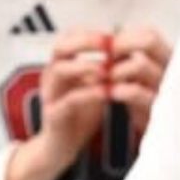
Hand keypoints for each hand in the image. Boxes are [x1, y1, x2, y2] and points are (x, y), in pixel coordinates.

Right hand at [36, 29, 113, 164]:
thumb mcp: (94, 86)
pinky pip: (67, 101)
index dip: (90, 33)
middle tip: (108, 44)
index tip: (113, 33)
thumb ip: (105, 70)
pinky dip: (87, 94)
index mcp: (60, 66)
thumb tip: (129, 51)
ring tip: (106, 69)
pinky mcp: (53, 115)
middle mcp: (51, 76)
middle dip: (85, 42)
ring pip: (59, 70)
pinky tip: (105, 93)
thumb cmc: (79, 114)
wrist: (60, 147)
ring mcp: (50, 95)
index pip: (69, 37)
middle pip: (60, 47)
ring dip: (85, 66)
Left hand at [106, 25, 172, 137]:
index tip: (105, 46)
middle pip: (148, 40)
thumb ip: (129, 62)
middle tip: (102, 56)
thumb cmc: (148, 107)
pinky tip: (110, 93)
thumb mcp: (142, 82)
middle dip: (120, 45)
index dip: (125, 37)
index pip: (149, 34)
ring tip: (103, 77)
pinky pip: (138, 92)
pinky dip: (120, 89)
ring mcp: (169, 88)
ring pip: (140, 63)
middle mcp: (173, 69)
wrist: (163, 141)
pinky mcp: (161, 110)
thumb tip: (107, 43)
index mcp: (170, 60)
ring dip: (115, 68)